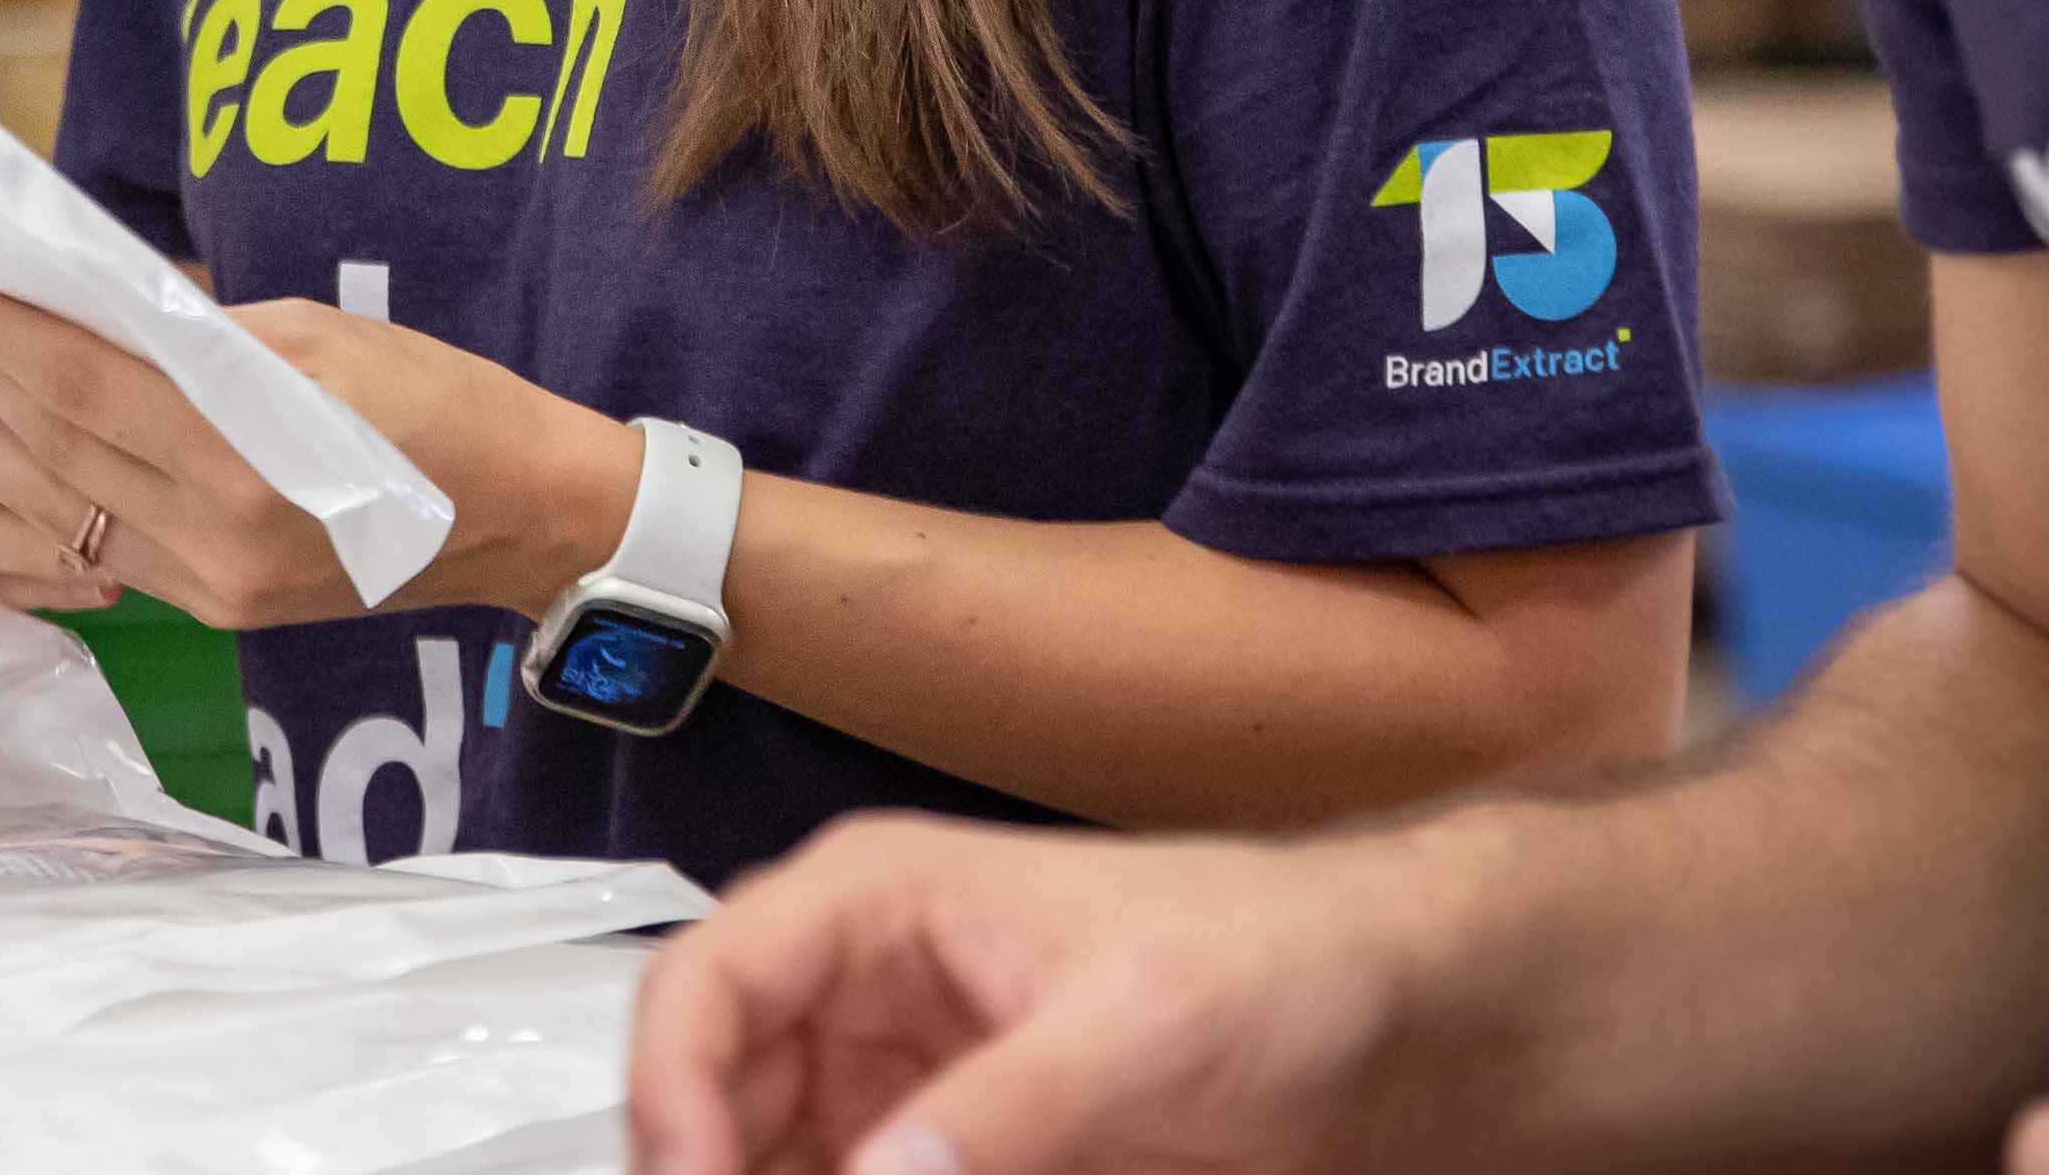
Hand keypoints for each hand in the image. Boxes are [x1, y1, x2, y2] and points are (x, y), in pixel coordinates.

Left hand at [0, 266, 638, 627]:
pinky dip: (16, 500)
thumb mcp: (322, 335)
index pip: (88, 390)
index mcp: (254, 460)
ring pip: (52, 508)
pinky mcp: (204, 605)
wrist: (522, 518)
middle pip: (52, 451)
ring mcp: (206, 586)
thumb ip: (195, 332)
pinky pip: (85, 550)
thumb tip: (77, 300)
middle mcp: (218, 538)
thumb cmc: (438, 399)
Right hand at [625, 814, 1452, 1174]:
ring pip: (769, 1157)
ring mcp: (893, 1077)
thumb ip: (1004, 1112)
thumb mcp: (1138, 1025)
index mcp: (873, 901)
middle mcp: (856, 983)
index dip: (672, 1099)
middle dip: (709, 1173)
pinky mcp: (941, 1151)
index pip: (707, 988)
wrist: (1376, 1010)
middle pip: (715, 1095)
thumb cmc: (1266, 961)